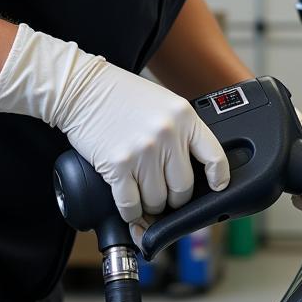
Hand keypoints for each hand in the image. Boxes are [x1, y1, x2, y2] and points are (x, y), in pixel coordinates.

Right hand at [0, 24, 229, 225]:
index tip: (216, 186)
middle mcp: (168, 135)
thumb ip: (182, 130)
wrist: (83, 89)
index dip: (218, 178)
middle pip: (183, 189)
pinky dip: (130, 212)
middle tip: (165, 195)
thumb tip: (194, 168)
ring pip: (157, 201)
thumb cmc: (122, 96)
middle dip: (174, 199)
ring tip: (143, 195)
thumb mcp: (164, 103)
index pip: (214, 156)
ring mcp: (143, 151)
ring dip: (150, 206)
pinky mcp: (117, 165)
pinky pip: (131, 205)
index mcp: (185, 117)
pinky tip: (129, 205)